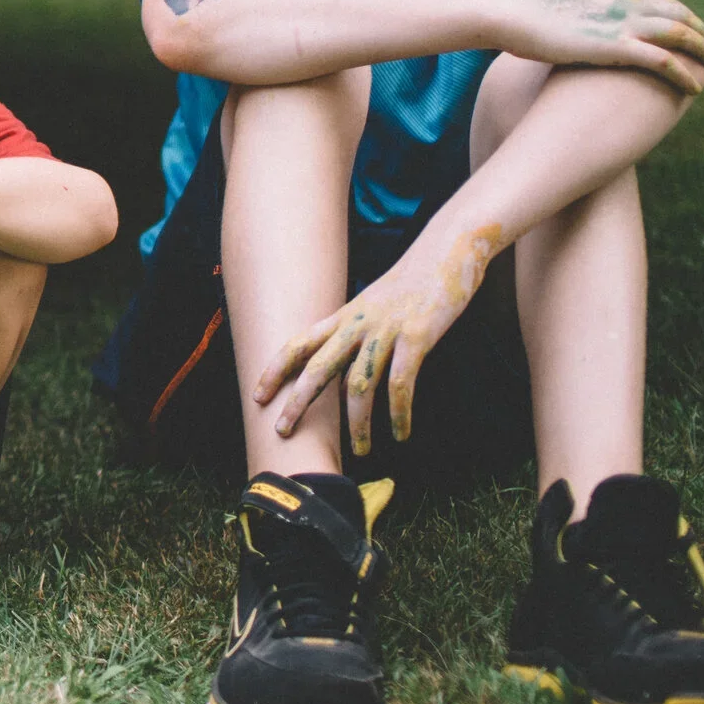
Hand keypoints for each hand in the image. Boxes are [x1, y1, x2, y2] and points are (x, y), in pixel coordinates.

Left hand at [251, 225, 504, 454]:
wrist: (446, 252)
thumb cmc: (409, 285)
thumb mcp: (371, 309)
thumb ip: (354, 342)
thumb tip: (341, 386)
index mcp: (342, 316)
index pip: (297, 343)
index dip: (274, 369)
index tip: (257, 395)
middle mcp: (357, 324)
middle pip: (318, 368)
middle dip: (298, 401)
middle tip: (282, 431)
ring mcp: (386, 330)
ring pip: (360, 385)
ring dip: (357, 423)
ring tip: (359, 451)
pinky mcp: (417, 337)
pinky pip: (401, 383)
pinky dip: (399, 413)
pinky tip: (400, 433)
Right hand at [506, 0, 703, 93]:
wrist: (514, 15)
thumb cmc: (532, 13)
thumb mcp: (569, 1)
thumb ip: (594, 1)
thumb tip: (597, 6)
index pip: (665, 2)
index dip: (685, 17)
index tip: (695, 31)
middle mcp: (628, 3)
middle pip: (680, 17)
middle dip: (701, 34)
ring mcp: (624, 23)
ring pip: (680, 36)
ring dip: (702, 53)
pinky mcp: (617, 47)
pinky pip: (664, 61)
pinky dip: (684, 73)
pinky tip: (694, 88)